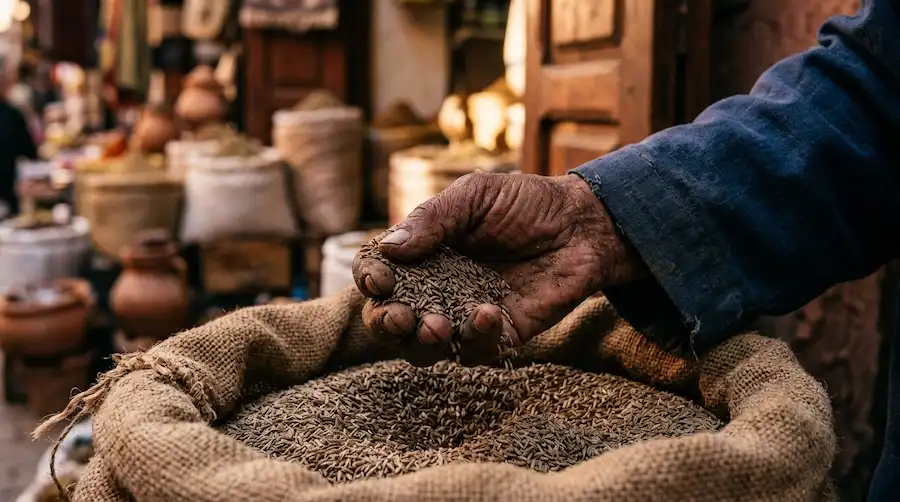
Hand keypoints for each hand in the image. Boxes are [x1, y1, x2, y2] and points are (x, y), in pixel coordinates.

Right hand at [353, 173, 644, 365]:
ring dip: (423, 342)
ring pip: (424, 348)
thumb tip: (388, 249)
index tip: (382, 279)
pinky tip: (488, 312)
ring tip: (437, 325)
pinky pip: (476, 352)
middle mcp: (434, 289)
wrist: (582, 225)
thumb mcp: (475, 196)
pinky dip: (477, 339)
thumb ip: (432, 219)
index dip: (371, 280)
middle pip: (390, 321)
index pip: (378, 274)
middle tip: (398, 317)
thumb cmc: (525, 203)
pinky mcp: (498, 336)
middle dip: (385, 323)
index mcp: (420, 254)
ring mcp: (464, 316)